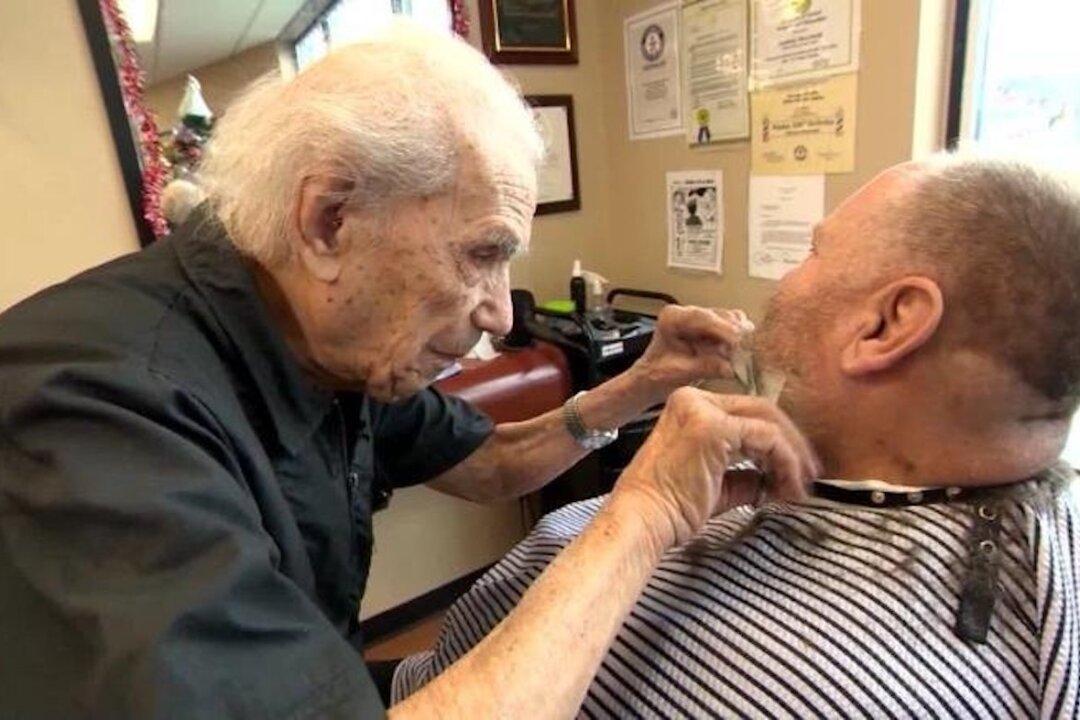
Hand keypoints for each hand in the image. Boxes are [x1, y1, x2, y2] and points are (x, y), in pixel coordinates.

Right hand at [609, 388, 819, 549]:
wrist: (643, 520)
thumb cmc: (670, 508)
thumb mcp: (715, 484)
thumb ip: (746, 475)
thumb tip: (776, 481)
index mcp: (690, 407)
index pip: (746, 413)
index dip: (777, 440)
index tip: (794, 470)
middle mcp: (694, 400)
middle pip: (762, 410)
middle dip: (792, 443)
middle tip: (809, 476)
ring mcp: (702, 410)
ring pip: (768, 422)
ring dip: (792, 456)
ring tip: (800, 487)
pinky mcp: (713, 427)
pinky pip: (766, 438)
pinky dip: (785, 462)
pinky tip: (787, 487)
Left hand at [629, 305, 751, 405]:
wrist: (655, 377)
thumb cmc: (660, 374)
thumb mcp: (679, 374)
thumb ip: (703, 368)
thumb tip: (729, 368)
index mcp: (672, 317)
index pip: (701, 317)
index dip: (722, 328)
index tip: (737, 342)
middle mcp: (687, 312)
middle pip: (720, 315)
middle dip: (735, 334)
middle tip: (747, 352)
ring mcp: (702, 317)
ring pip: (731, 320)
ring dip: (739, 339)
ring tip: (738, 358)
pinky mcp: (714, 326)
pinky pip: (735, 328)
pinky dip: (740, 340)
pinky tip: (737, 355)